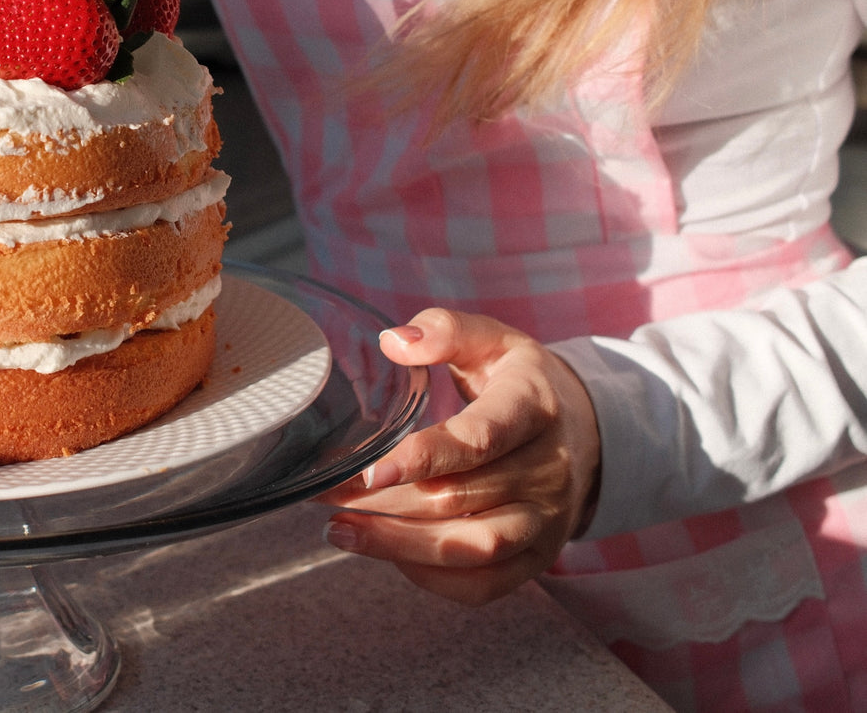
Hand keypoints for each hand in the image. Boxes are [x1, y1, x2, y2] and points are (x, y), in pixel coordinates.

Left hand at [318, 307, 600, 605]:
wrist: (586, 429)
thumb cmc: (518, 382)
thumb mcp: (491, 339)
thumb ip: (444, 331)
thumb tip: (394, 343)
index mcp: (532, 407)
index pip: (480, 439)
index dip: (425, 457)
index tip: (371, 470)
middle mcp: (547, 469)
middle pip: (461, 498)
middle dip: (387, 502)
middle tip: (329, 494)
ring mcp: (547, 519)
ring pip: (473, 548)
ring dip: (401, 546)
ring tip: (341, 531)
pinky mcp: (539, 557)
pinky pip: (485, 585)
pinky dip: (433, 579)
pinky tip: (387, 554)